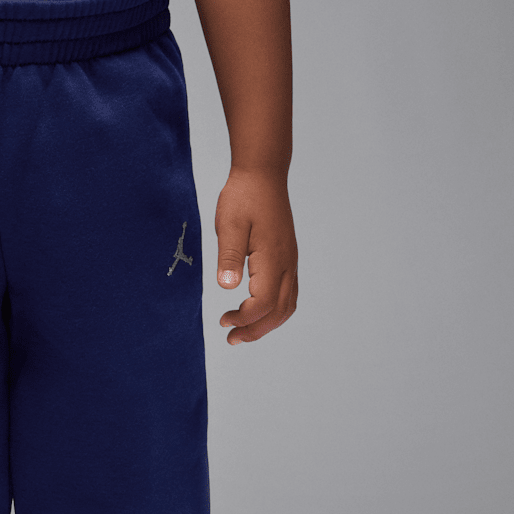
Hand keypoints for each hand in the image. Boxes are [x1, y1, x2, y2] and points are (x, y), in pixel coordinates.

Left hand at [214, 168, 297, 344]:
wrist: (262, 174)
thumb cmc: (243, 197)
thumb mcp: (228, 225)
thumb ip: (228, 256)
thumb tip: (228, 287)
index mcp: (273, 257)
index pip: (263, 303)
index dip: (244, 318)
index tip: (223, 321)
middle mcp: (287, 263)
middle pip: (279, 311)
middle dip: (256, 330)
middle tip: (231, 339)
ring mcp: (290, 261)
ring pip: (287, 304)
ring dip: (266, 323)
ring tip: (241, 331)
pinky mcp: (287, 257)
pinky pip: (287, 293)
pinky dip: (273, 310)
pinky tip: (254, 310)